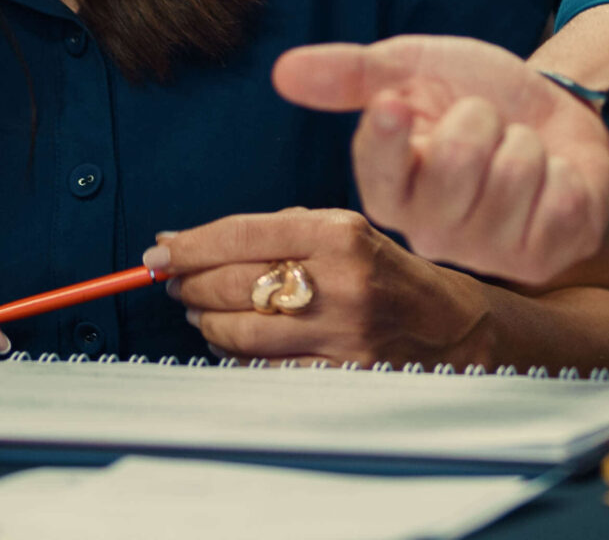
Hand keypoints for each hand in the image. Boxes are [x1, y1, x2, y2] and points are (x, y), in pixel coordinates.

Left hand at [145, 209, 491, 366]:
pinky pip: (257, 367)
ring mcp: (338, 334)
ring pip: (236, 330)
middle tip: (176, 281)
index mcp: (340, 234)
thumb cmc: (386, 276)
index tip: (158, 251)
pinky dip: (231, 353)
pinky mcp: (335, 376)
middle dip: (190, 282)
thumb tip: (191, 244)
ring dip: (204, 320)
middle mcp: (340, 281)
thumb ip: (277, 233)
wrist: (450, 328)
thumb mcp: (345, 233)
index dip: (190, 245)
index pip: (242, 234)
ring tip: (200, 309)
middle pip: (231, 283)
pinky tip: (231, 340)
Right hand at [272, 35, 608, 286]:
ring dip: (526, 142)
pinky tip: (552, 180)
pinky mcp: (542, 259)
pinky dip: (565, 171)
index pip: (378, 175)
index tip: (395, 104)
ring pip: (515, 170)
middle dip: (482, 117)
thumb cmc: (478, 96)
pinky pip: (560, 198)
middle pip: (459, 158)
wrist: (555, 115)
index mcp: (392, 191)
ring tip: (519, 150)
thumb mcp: (416, 69)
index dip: (388, 138)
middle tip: (486, 124)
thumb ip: (354, 74)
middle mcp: (431, 234)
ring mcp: (488, 253)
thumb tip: (283, 71)